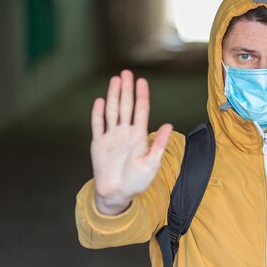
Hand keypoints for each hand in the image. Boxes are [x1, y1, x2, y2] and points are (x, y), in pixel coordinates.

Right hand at [90, 70, 172, 214]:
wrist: (117, 193)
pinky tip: (100, 101)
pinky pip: (98, 125)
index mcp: (139, 136)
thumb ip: (158, 144)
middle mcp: (125, 133)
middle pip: (126, 106)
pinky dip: (98, 113)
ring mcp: (111, 137)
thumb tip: (168, 125)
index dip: (141, 95)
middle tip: (126, 73)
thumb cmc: (137, 180)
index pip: (141, 111)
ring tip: (115, 80)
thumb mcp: (152, 163)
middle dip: (127, 89)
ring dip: (114, 96)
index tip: (142, 81)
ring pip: (112, 111)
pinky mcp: (99, 144)